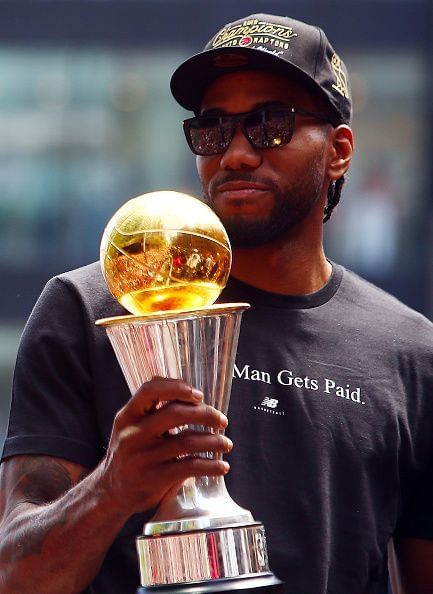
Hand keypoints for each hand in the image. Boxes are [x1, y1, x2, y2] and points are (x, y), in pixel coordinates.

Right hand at [100, 377, 231, 514]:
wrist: (110, 492)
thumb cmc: (130, 452)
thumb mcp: (131, 426)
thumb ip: (154, 411)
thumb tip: (194, 397)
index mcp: (127, 415)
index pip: (150, 390)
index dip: (177, 387)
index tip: (199, 395)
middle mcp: (133, 434)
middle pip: (175, 413)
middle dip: (205, 414)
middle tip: (222, 420)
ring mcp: (143, 457)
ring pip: (187, 441)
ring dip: (213, 441)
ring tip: (226, 443)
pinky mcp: (154, 478)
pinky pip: (189, 467)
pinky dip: (210, 466)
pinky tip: (222, 466)